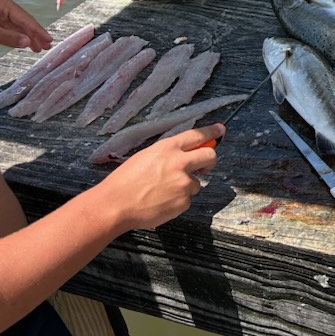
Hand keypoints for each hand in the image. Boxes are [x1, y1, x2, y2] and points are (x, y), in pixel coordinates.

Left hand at [0, 0, 52, 50]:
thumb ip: (7, 37)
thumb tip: (27, 42)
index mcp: (3, 3)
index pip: (25, 19)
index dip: (38, 30)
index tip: (49, 40)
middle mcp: (2, 7)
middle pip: (23, 22)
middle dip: (35, 35)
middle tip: (47, 46)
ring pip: (16, 27)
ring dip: (26, 37)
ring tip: (38, 48)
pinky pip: (8, 30)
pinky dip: (16, 37)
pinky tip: (23, 44)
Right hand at [95, 124, 223, 231]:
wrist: (114, 205)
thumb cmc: (124, 181)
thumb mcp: (146, 156)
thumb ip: (168, 154)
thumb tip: (187, 153)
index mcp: (168, 148)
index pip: (197, 135)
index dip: (211, 132)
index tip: (220, 130)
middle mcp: (180, 163)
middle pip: (210, 156)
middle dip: (209, 161)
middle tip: (203, 167)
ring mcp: (183, 183)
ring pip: (196, 183)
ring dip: (185, 187)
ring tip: (162, 192)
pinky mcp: (183, 201)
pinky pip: (187, 200)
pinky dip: (177, 202)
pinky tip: (160, 202)